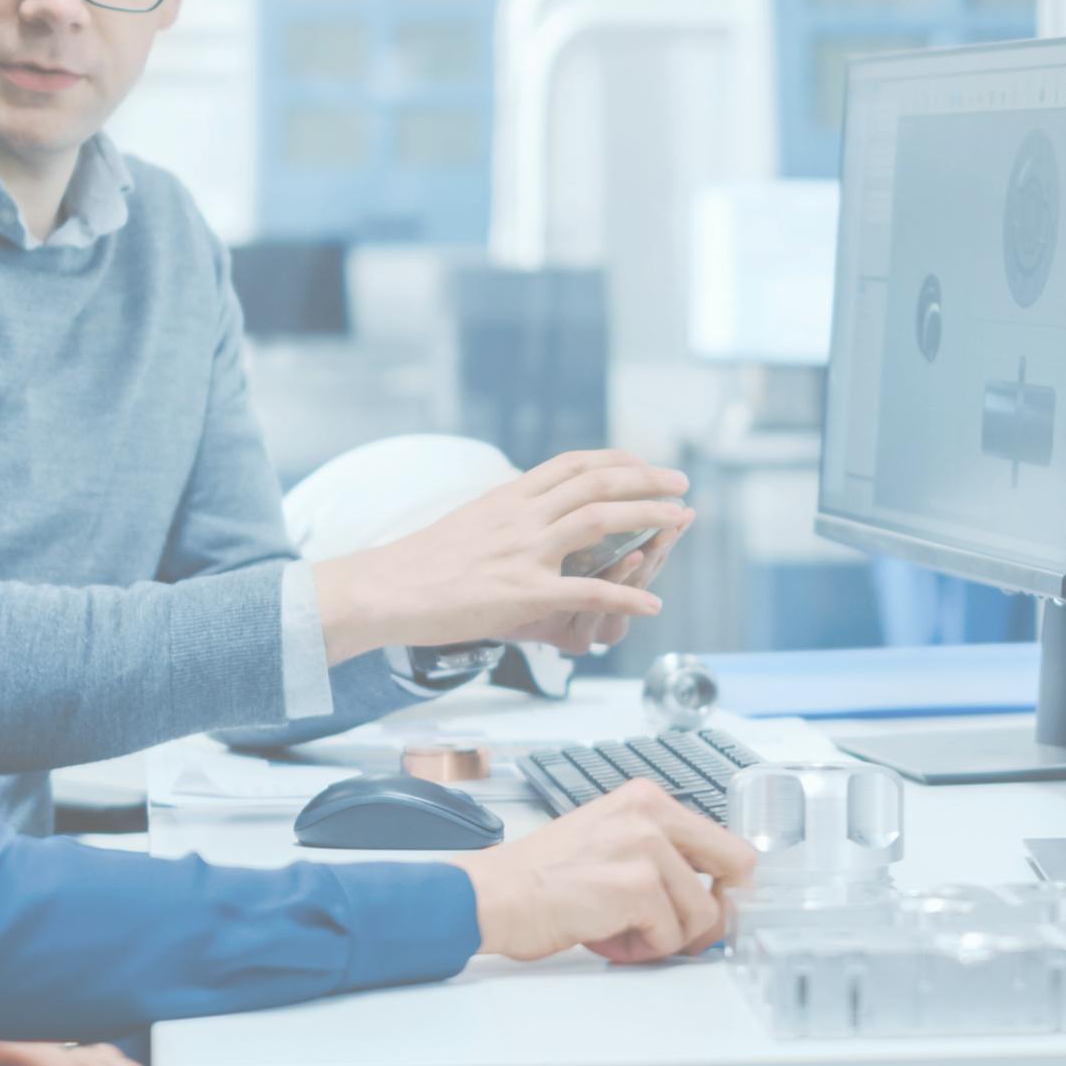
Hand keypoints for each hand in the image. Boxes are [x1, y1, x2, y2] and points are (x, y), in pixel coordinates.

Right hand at [311, 451, 690, 656]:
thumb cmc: (420, 563)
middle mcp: (522, 514)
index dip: (618, 461)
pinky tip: (652, 604)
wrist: (383, 588)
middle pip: (598, 483)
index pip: (574, 464)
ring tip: (681, 523)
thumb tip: (532, 512)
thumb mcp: (468, 520)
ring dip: (650, 519)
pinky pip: (587, 590)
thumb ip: (506, 514)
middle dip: (648, 480)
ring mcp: (524, 551)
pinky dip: (627, 595)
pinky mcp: (523, 592)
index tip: (645, 465)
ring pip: (602, 522)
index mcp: (509, 496)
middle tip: (682, 484)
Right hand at [440, 781, 757, 962]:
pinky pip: (669, 935)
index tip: (708, 907)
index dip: (722, 885)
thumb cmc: (541, 879)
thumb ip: (661, 857)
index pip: (725, 841)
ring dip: (665, 937)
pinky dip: (642, 949)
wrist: (491, 896)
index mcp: (647, 799)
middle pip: (737, 866)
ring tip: (619, 932)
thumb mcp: (611, 844)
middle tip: (680, 931)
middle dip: (713, 910)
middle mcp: (651, 813)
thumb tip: (712, 899)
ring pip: (701, 912)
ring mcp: (645, 846)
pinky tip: (607, 938)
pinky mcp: (635, 885)